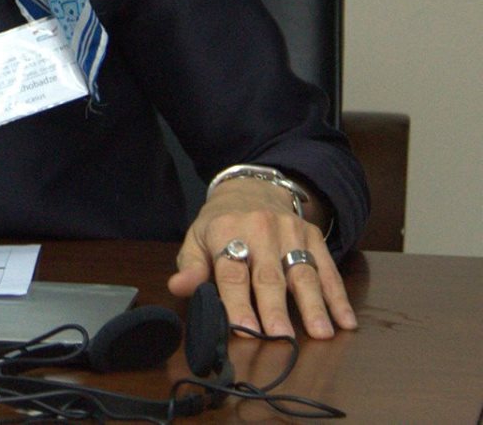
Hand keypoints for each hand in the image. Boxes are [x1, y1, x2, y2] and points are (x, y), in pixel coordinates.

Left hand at [168, 178, 355, 339]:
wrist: (253, 189)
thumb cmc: (221, 224)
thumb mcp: (197, 239)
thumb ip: (190, 266)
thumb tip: (178, 287)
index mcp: (225, 232)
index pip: (231, 272)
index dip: (237, 301)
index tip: (245, 329)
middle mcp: (259, 230)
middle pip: (268, 275)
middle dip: (274, 308)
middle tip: (281, 336)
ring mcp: (290, 232)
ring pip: (303, 272)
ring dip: (313, 305)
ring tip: (321, 333)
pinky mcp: (313, 236)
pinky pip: (328, 269)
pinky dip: (338, 296)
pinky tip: (345, 320)